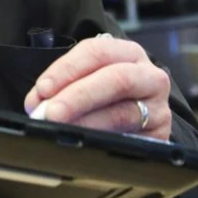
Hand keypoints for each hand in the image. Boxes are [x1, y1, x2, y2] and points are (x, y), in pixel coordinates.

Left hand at [24, 35, 172, 140]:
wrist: (140, 123)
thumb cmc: (106, 98)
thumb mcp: (86, 83)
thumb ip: (61, 89)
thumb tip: (37, 106)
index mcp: (128, 54)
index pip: (97, 52)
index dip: (67, 69)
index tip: (43, 89)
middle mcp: (150, 76)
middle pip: (116, 78)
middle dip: (78, 96)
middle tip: (50, 112)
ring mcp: (158, 107)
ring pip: (123, 112)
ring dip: (86, 122)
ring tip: (61, 130)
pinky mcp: (161, 136)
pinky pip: (131, 139)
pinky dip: (103, 142)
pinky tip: (84, 145)